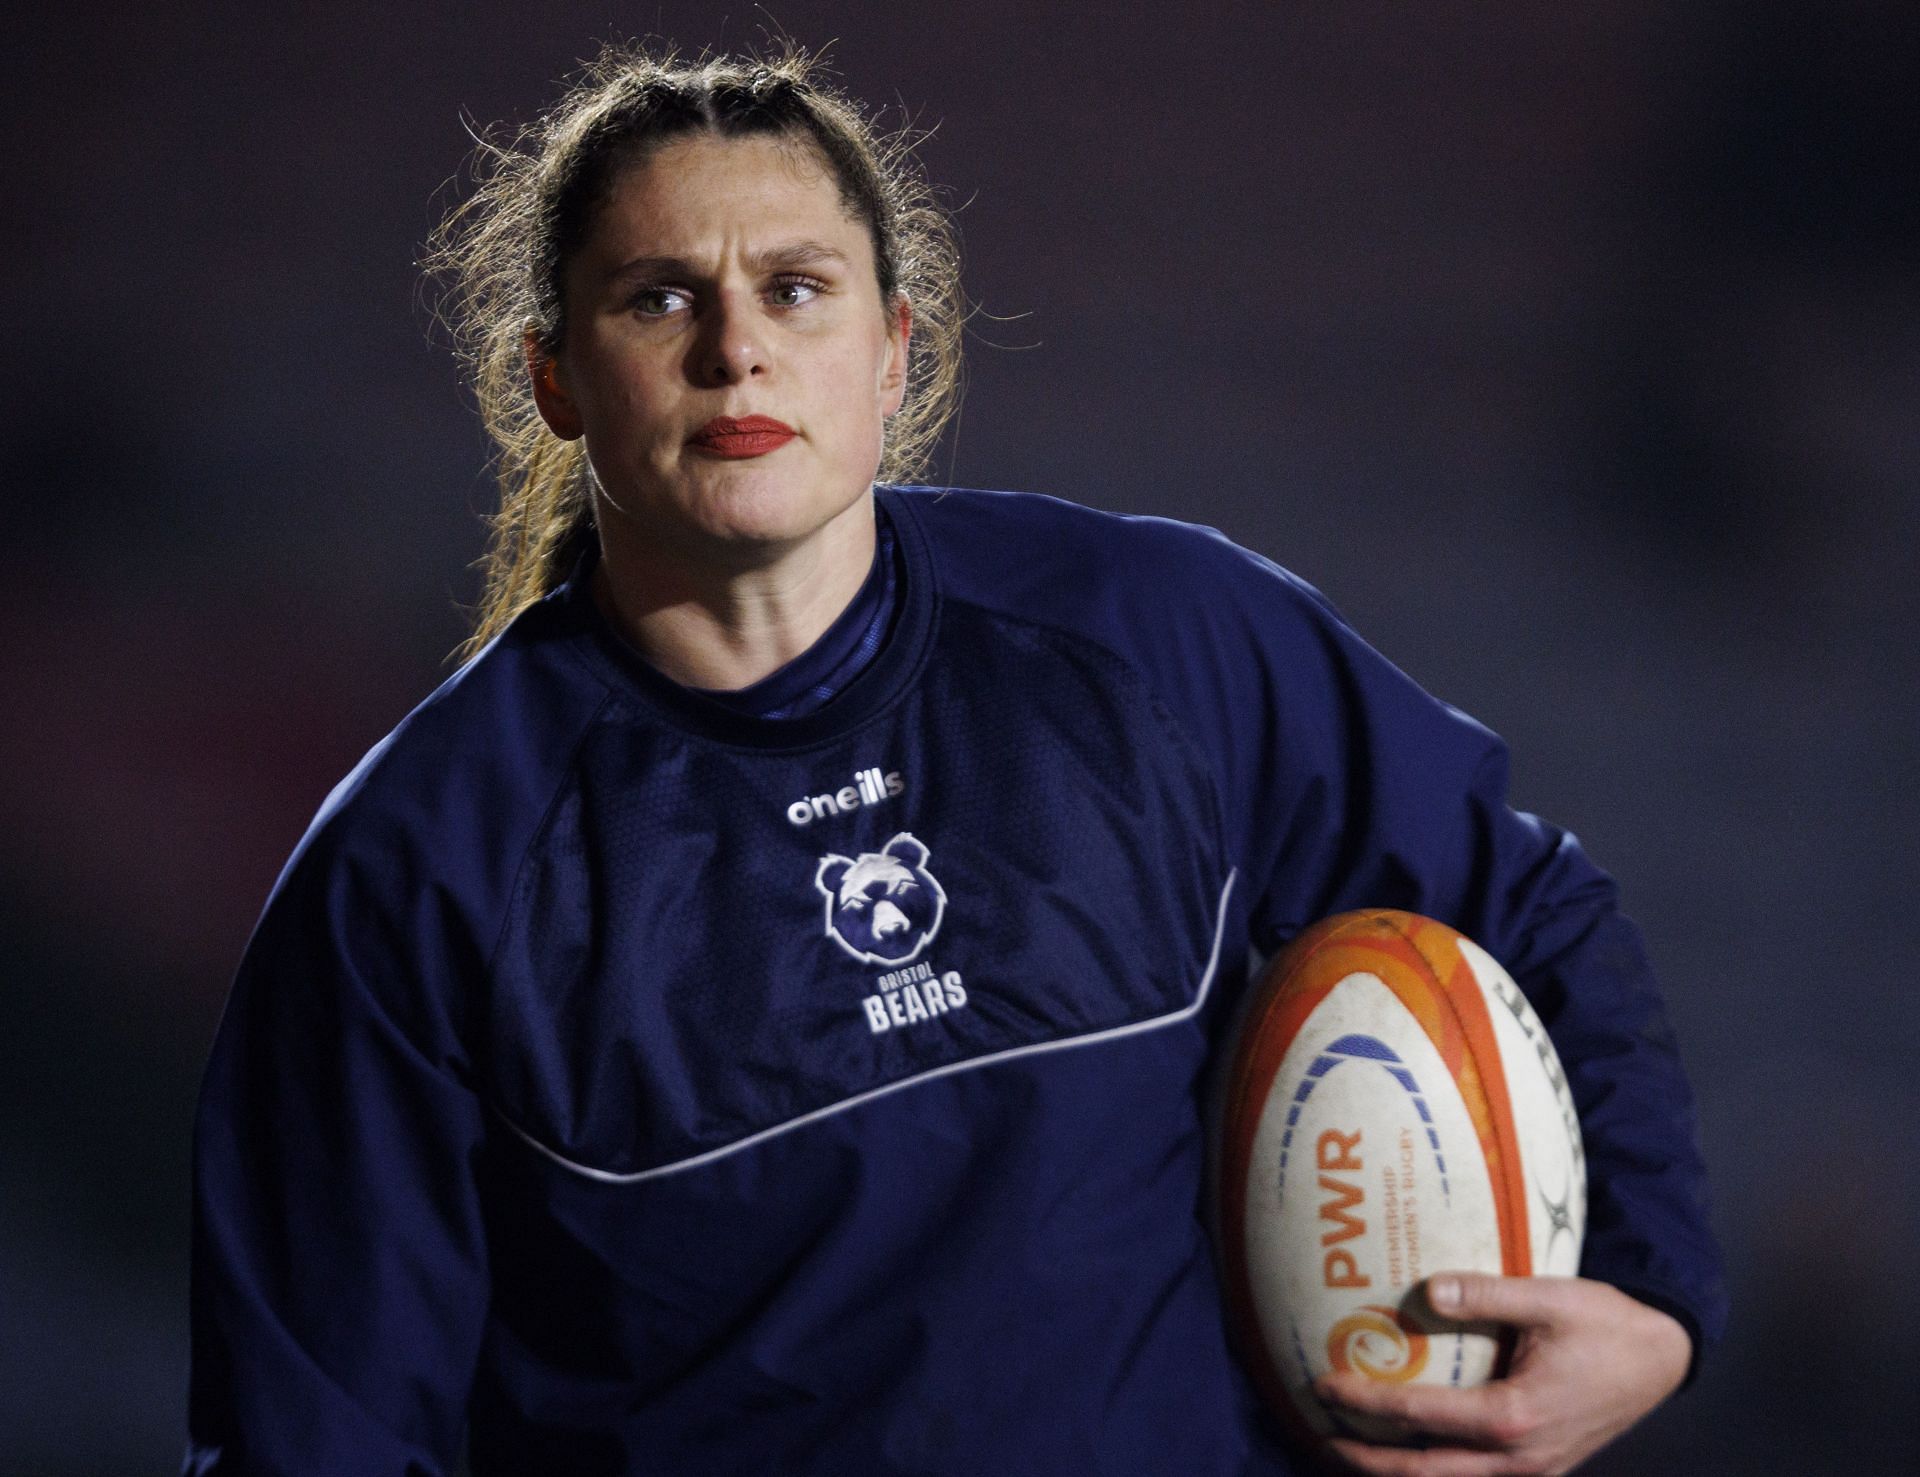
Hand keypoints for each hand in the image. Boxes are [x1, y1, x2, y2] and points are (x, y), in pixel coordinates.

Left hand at [1312, 1273, 1691, 1475]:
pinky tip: (1413, 1450)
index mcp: (1513, 1416)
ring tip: (1352, 1451)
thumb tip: (1426, 1290)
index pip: (1419, 1415)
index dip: (1365, 1403)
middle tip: (1318, 1435)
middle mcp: (1519, 1458)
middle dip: (1366, 1461)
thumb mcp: (1549, 1297)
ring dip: (1398, 1473)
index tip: (1322, 1384)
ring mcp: (1533, 1472)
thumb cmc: (1606, 1323)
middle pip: (1423, 1471)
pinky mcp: (1541, 1470)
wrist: (1662, 1359)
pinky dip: (1437, 1471)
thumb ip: (1486, 1293)